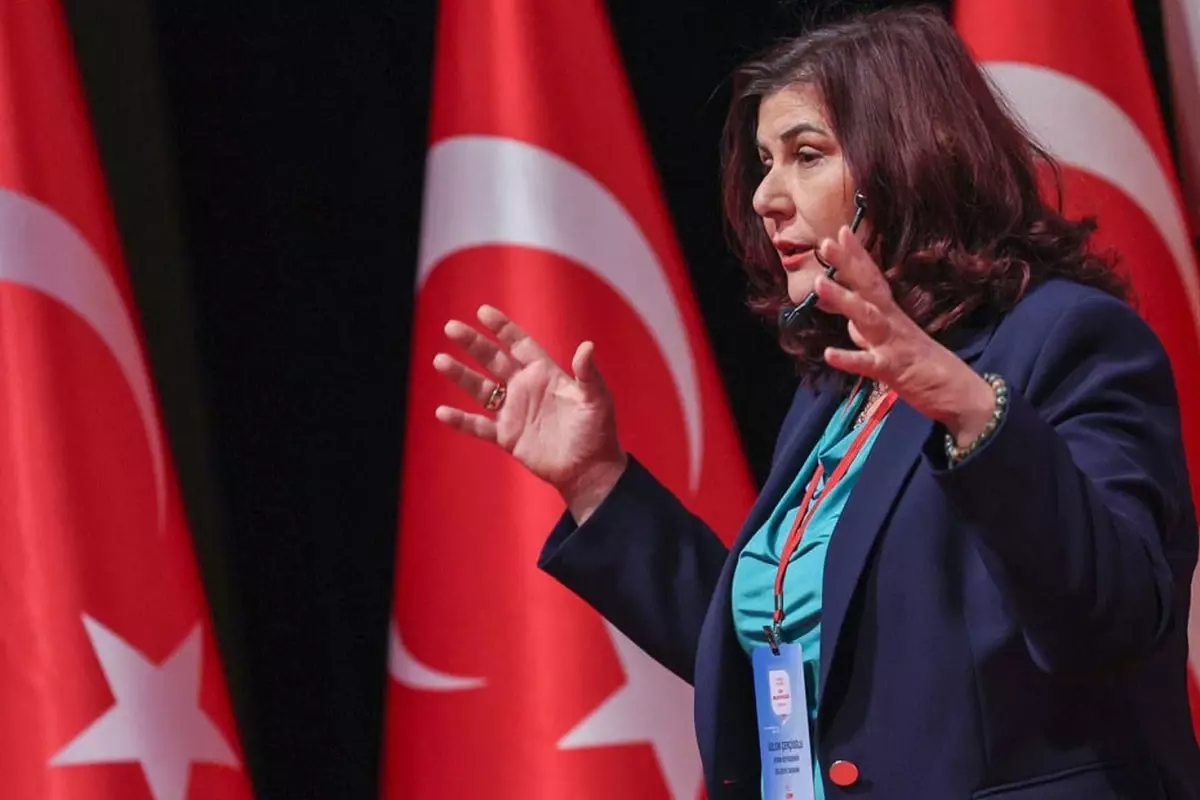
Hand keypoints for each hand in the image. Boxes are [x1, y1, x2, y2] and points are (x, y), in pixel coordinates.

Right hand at [432, 305, 626, 521]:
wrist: (590, 469)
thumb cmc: (597, 431)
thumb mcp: (596, 400)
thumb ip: (588, 374)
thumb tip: (587, 346)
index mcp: (546, 374)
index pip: (520, 344)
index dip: (502, 328)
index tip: (482, 312)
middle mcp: (525, 388)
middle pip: (493, 360)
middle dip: (473, 343)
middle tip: (451, 327)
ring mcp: (514, 412)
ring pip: (481, 389)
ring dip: (461, 375)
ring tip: (440, 360)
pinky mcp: (507, 437)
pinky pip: (479, 426)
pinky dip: (461, 420)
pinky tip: (441, 411)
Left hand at [812, 226, 995, 443]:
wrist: (960, 395)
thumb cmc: (924, 368)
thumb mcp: (892, 345)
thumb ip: (868, 333)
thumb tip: (849, 322)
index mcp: (892, 315)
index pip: (872, 280)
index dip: (857, 256)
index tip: (840, 231)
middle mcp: (892, 323)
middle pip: (868, 288)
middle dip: (848, 264)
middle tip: (827, 242)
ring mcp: (893, 344)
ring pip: (867, 318)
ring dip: (844, 299)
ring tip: (819, 282)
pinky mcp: (893, 370)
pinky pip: (869, 364)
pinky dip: (850, 358)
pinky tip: (828, 353)